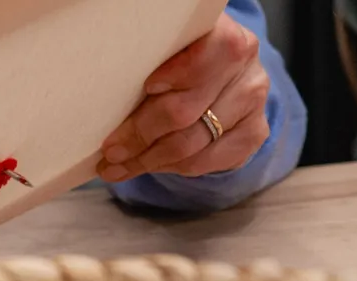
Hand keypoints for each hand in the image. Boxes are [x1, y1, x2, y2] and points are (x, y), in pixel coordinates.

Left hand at [97, 13, 270, 182]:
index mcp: (223, 35)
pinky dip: (174, 168)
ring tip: (119, 166)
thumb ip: (149, 61)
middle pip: (185, 112)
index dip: (170, 77)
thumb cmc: (182, 58)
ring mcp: (253, 101)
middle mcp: (245, 66)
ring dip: (151, 160)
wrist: (223, 71)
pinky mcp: (255, 132)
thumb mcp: (167, 49)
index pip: (197, 62)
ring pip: (194, 145)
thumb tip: (101, 97)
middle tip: (110, 151)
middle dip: (139, 136)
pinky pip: (208, 162)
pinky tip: (153, 165)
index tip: (142, 91)